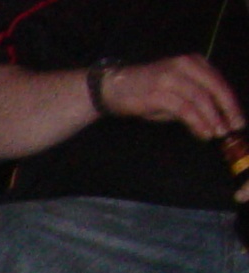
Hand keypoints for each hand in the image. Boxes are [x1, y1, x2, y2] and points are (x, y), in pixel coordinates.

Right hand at [98, 54, 246, 159]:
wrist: (112, 88)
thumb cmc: (145, 91)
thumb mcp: (174, 90)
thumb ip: (194, 99)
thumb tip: (213, 119)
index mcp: (193, 62)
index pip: (219, 82)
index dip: (230, 102)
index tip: (238, 120)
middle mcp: (185, 66)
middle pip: (214, 89)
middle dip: (227, 111)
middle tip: (234, 128)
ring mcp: (171, 78)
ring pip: (201, 100)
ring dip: (212, 119)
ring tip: (218, 134)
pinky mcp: (159, 93)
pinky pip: (185, 109)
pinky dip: (197, 122)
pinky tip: (203, 133)